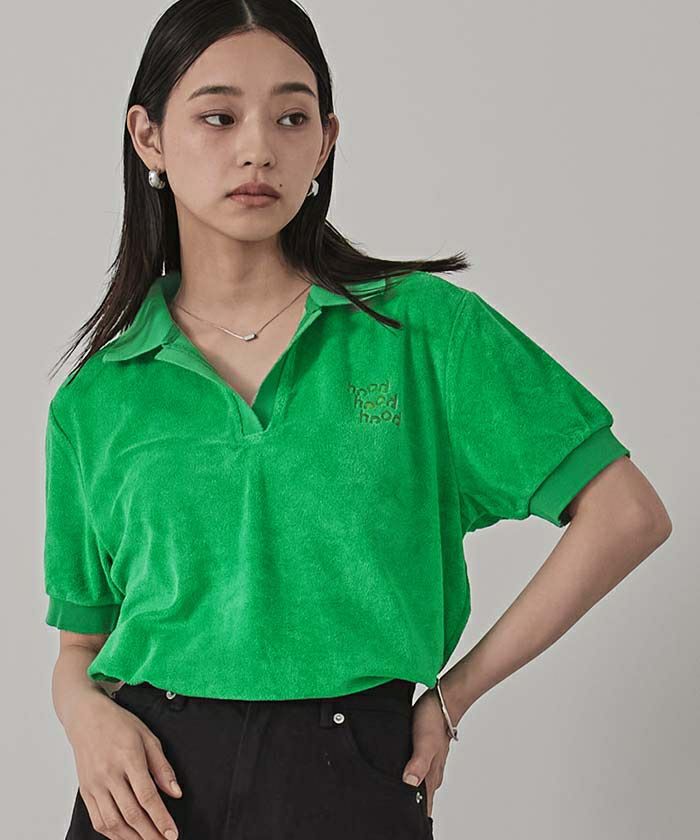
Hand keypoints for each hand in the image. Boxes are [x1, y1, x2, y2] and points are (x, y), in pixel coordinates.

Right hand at [64, 689, 181, 838]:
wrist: (86, 718)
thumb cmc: (118, 724)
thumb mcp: (148, 737)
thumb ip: (162, 766)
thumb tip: (175, 792)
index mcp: (129, 758)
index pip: (147, 796)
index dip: (161, 818)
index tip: (172, 833)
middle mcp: (110, 774)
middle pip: (131, 814)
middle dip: (150, 834)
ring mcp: (95, 785)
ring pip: (113, 822)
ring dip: (131, 838)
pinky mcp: (85, 791)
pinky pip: (98, 820)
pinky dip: (112, 834)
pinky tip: (126, 836)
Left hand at [403, 686, 457, 817]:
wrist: (441, 701)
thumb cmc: (433, 720)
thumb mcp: (425, 742)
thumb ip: (419, 763)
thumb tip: (409, 783)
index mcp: (431, 778)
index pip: (424, 808)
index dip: (414, 819)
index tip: (402, 827)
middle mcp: (430, 775)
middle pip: (420, 802)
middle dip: (409, 811)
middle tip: (392, 819)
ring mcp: (427, 765)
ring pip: (417, 789)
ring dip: (407, 797)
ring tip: (391, 804)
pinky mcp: (421, 755)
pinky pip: (414, 774)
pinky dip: (407, 782)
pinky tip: (396, 780)